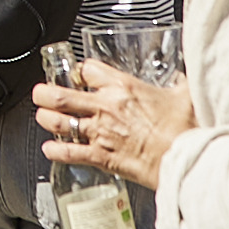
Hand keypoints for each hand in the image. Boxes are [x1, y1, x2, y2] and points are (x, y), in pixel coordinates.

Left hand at [32, 57, 194, 185]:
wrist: (184, 158)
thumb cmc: (186, 128)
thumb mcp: (186, 94)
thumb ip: (182, 83)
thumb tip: (188, 79)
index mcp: (124, 87)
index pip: (90, 70)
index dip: (82, 71)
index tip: (80, 74)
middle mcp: (106, 107)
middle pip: (64, 95)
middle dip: (46, 93)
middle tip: (40, 92)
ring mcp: (101, 133)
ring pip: (60, 122)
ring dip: (46, 118)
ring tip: (41, 116)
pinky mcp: (101, 157)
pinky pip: (69, 152)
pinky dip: (56, 150)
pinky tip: (50, 149)